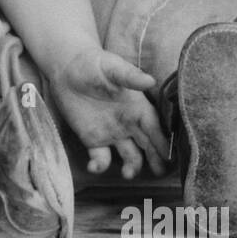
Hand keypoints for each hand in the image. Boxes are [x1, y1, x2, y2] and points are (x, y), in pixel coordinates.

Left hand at [50, 44, 171, 179]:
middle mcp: (129, 123)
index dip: (162, 140)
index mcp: (138, 107)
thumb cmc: (93, 63)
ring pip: (129, 155)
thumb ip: (130, 77)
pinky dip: (99, 165)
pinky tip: (94, 166)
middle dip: (155, 158)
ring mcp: (112, 133)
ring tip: (128, 174)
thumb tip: (150, 80)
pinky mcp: (93, 139)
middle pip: (147, 145)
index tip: (170, 154)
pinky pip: (100, 157)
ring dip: (131, 166)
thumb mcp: (112, 68)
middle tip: (160, 172)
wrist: (66, 67)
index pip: (154, 127)